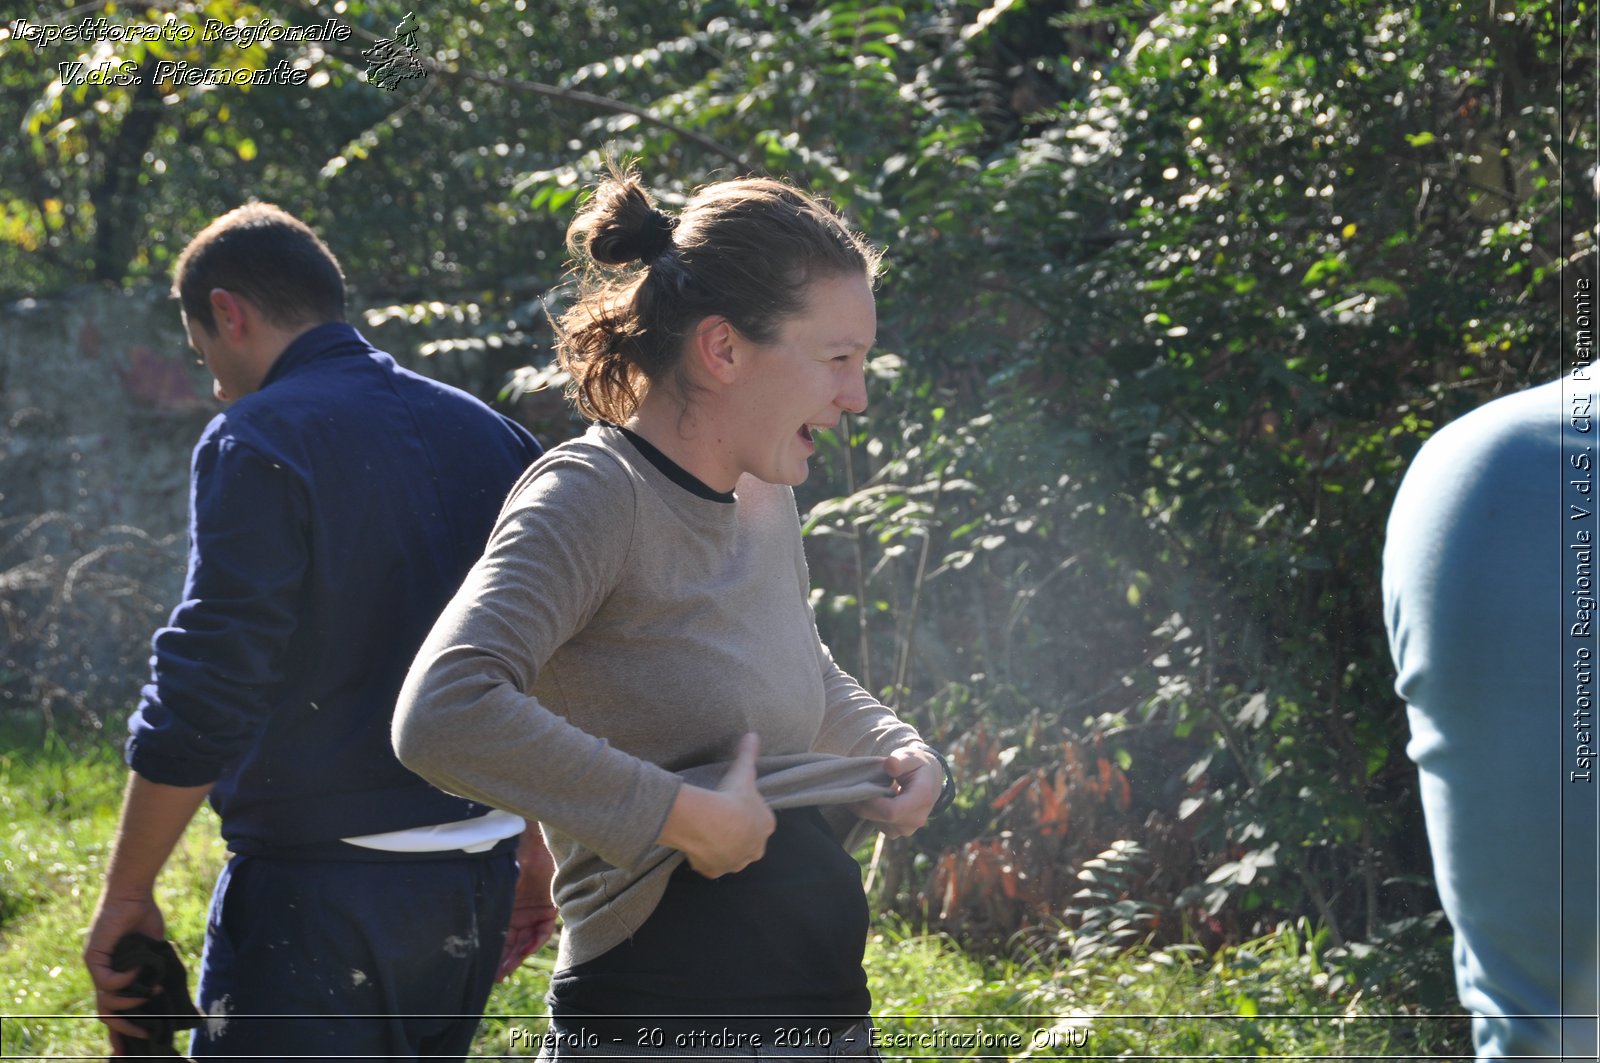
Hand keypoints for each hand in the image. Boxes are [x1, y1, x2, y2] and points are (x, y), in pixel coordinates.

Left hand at [84, 890, 166, 1054]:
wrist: (133, 893)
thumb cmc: (144, 917)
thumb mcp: (153, 952)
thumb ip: (154, 973)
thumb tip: (164, 994)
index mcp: (115, 975)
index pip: (114, 1010)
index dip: (122, 1030)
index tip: (130, 1050)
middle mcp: (102, 975)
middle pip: (106, 1014)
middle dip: (123, 1030)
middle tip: (143, 1037)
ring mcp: (96, 968)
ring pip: (105, 1002)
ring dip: (129, 1006)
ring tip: (150, 998)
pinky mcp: (94, 958)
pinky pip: (108, 983)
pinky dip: (126, 981)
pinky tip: (140, 970)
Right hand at [496, 831, 557, 981]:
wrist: (527, 839)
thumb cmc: (506, 857)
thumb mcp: (494, 883)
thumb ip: (489, 902)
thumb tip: (467, 926)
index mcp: (501, 908)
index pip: (497, 936)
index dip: (492, 953)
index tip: (486, 969)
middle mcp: (516, 913)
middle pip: (511, 943)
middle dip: (504, 960)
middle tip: (498, 975)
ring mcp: (532, 912)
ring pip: (526, 940)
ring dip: (518, 955)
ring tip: (509, 968)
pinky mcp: (548, 907)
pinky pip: (542, 929)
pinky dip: (536, 939)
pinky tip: (527, 948)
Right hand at [658, 733, 775, 878]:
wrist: (711, 823)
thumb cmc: (732, 796)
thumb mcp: (742, 771)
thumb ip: (748, 753)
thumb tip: (753, 734)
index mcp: (765, 826)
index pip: (760, 821)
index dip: (747, 814)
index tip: (734, 806)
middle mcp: (755, 849)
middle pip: (748, 843)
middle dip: (738, 835)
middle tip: (720, 821)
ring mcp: (735, 862)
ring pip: (731, 857)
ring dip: (723, 849)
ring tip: (708, 834)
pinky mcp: (715, 871)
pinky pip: (711, 866)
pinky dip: (705, 860)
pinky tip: (697, 848)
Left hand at [852, 745, 940, 837]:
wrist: (929, 781)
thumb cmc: (917, 765)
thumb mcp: (910, 756)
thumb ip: (900, 760)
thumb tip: (890, 764)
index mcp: (922, 798)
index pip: (891, 811)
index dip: (872, 802)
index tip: (861, 787)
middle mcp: (917, 818)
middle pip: (881, 818)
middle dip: (865, 803)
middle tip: (856, 786)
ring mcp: (908, 829)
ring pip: (877, 822)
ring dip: (868, 808)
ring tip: (869, 790)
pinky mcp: (898, 832)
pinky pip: (878, 825)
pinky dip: (872, 813)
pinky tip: (876, 799)